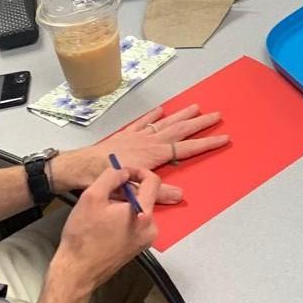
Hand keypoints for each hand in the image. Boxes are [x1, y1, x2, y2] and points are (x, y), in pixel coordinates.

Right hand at [49, 164, 160, 295]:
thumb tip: (125, 172)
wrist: (76, 273)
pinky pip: (136, 223)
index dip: (137, 171)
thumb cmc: (82, 237)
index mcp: (144, 213)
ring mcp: (146, 239)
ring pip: (140, 209)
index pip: (153, 181)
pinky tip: (107, 222)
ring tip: (104, 209)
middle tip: (108, 191)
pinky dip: (125, 217)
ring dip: (125, 204)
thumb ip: (111, 177)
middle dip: (128, 189)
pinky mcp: (138, 247)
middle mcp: (151, 227)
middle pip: (147, 196)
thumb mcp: (91, 197)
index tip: (122, 173)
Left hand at [51, 104, 228, 204]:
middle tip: (216, 114)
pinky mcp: (126, 134)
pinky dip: (153, 116)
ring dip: (182, 114)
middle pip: (181, 130)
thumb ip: (156, 192)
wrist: (79, 167)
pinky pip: (143, 122)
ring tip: (196, 106)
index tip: (223, 137)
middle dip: (200, 123)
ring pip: (166, 122)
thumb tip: (180, 196)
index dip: (206, 143)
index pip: (187, 148)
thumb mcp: (131, 191)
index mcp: (154, 155)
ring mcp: (138, 135)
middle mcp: (150, 141)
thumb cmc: (104, 179)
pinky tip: (160, 110)